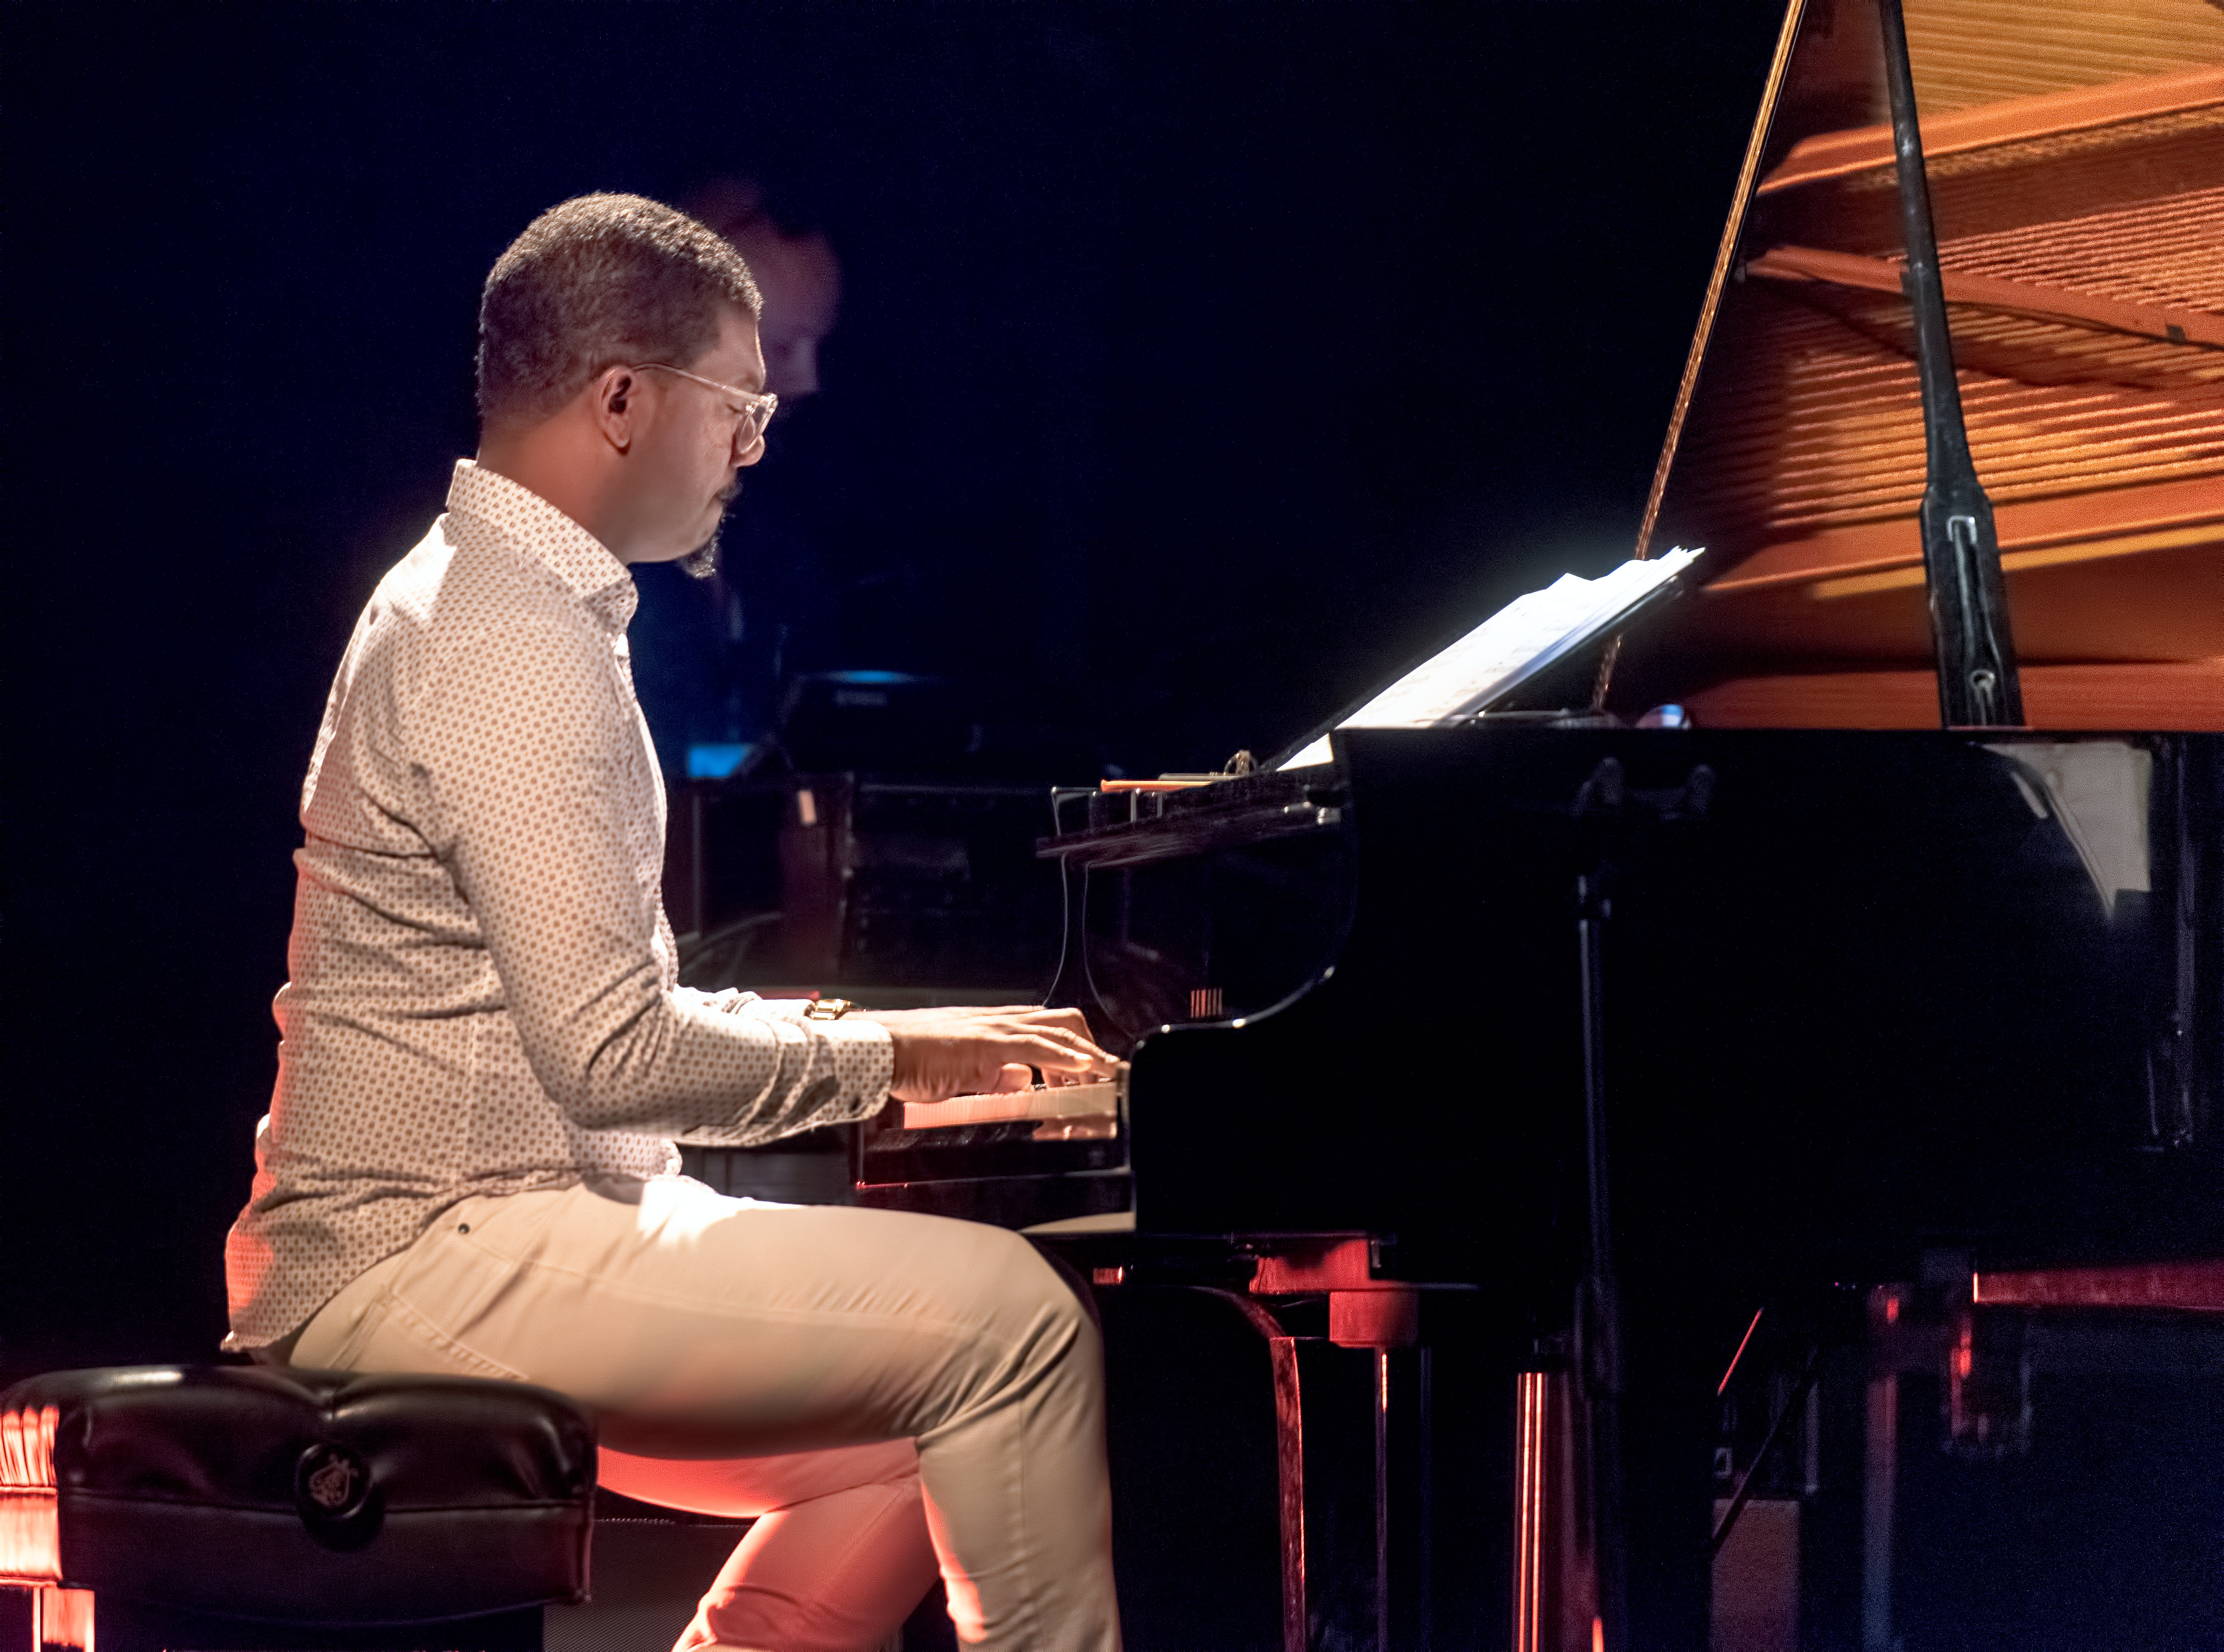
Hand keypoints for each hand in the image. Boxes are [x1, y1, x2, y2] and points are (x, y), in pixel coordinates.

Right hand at [863, 1005, 1115, 1103]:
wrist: (879, 1049)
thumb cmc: (910, 1058)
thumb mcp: (964, 1071)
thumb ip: (995, 1074)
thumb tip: (1024, 1080)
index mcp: (995, 1025)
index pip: (1049, 1030)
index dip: (1077, 1050)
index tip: (1092, 1073)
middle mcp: (1000, 1020)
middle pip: (1065, 1022)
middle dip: (1091, 1048)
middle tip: (1104, 1078)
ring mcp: (995, 1028)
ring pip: (1059, 1030)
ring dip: (1088, 1055)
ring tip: (1107, 1076)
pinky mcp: (987, 1042)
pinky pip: (1037, 1046)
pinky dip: (1067, 1057)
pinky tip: (1084, 1069)